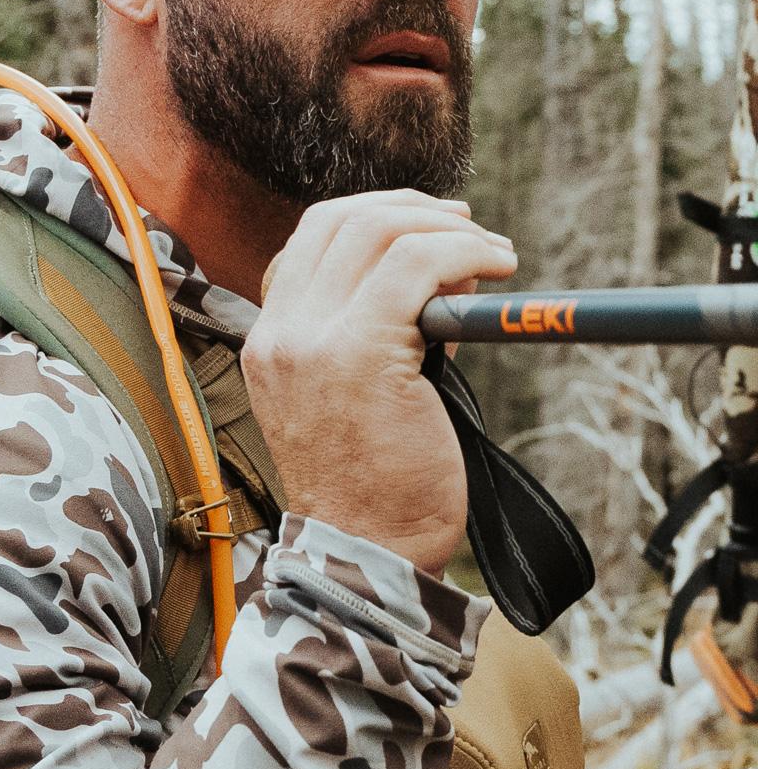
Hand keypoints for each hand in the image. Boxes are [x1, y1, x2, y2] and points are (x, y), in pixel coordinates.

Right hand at [241, 192, 515, 576]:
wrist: (366, 559)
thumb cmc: (374, 492)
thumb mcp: (343, 405)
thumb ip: (363, 342)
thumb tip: (435, 284)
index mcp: (269, 343)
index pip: (307, 241)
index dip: (374, 219)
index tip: (428, 233)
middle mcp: (278, 333)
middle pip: (338, 220)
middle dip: (413, 210)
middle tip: (470, 230)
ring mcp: (311, 341)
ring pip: (377, 232)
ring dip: (449, 230)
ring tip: (494, 257)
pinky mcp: (360, 353)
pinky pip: (416, 267)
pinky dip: (465, 254)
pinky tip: (500, 272)